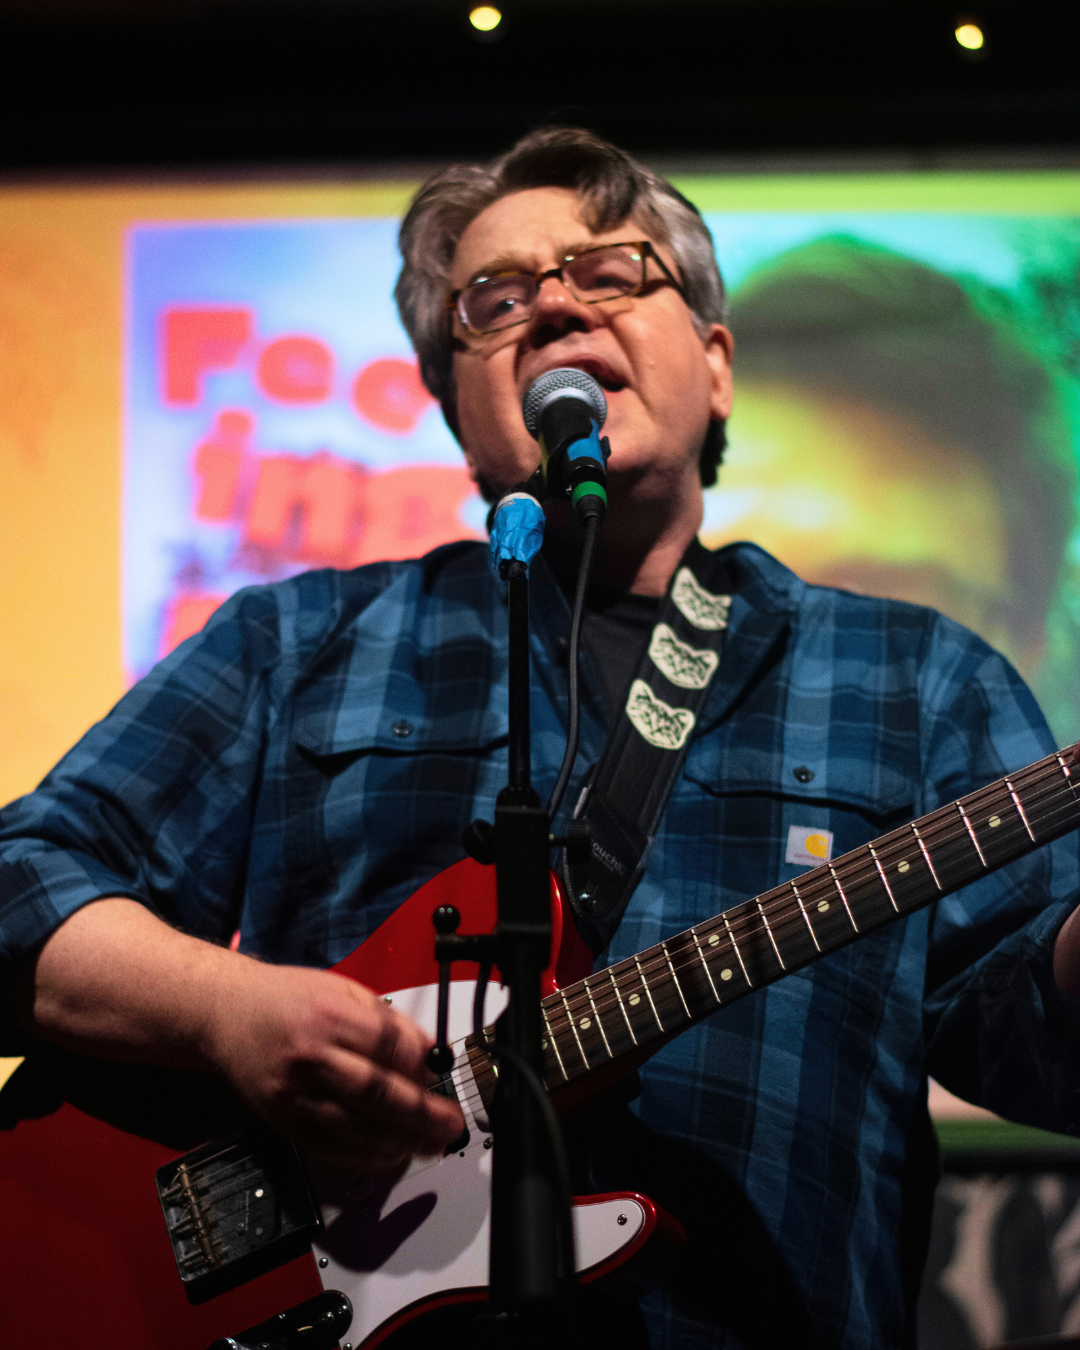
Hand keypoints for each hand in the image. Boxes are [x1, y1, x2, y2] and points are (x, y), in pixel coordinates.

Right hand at [201, 958, 464, 1174]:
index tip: (442, 1075)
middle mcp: (310, 1056)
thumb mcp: (343, 990)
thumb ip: (387, 1021)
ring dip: (399, 1142)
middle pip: (376, 1092)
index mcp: (329, 1016)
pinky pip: (329, 1147)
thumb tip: (429, 1052)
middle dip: (421, 1114)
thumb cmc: (287, 999)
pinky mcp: (283, 1119)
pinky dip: (364, 1156)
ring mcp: (294, 1092)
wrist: (226, 1013)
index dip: (421, 1065)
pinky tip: (390, 1154)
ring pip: (355, 1128)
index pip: (388, 1046)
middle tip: (450, 1125)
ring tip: (429, 1145)